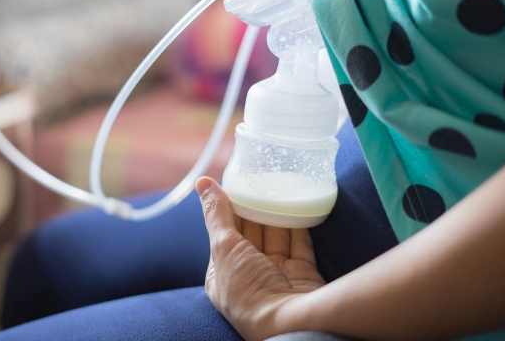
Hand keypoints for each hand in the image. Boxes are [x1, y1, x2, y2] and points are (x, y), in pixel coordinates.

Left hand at [196, 177, 324, 340]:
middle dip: (254, 210)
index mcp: (223, 275)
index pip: (224, 235)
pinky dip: (299, 226)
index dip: (228, 210)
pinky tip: (298, 206)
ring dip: (276, 215)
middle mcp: (248, 277)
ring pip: (275, 238)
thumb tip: (202, 182)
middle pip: (251, 235)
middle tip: (260, 182)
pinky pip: (300, 245)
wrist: (291, 323)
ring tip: (279, 188)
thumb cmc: (249, 290)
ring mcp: (276, 277)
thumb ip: (215, 213)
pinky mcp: (302, 275)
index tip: (236, 185)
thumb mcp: (223, 246)